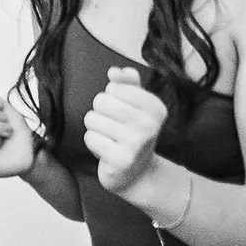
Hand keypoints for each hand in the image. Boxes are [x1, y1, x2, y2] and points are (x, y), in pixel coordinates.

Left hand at [83, 65, 167, 198]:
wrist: (137, 173)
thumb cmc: (133, 134)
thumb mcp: (136, 105)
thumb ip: (127, 82)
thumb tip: (114, 71)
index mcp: (156, 107)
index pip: (114, 86)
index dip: (110, 97)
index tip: (123, 113)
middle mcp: (149, 124)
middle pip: (101, 101)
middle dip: (100, 113)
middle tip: (114, 127)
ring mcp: (136, 143)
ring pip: (92, 119)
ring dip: (96, 129)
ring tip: (110, 139)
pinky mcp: (120, 160)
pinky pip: (90, 137)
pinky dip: (93, 144)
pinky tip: (106, 151)